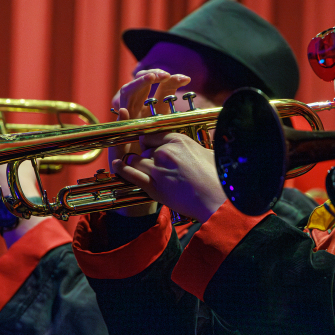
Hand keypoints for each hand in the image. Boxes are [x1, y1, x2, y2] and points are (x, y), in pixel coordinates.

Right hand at [109, 70, 190, 216]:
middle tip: (163, 74)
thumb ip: (187, 126)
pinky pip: (119, 122)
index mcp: (156, 111)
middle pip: (142, 86)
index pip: (161, 88)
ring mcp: (128, 122)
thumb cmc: (165, 164)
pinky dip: (121, 114)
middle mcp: (140, 112)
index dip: (171, 79)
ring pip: (127, 95)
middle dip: (151, 76)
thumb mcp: (177, 142)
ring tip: (147, 79)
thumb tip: (208, 112)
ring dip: (136, 86)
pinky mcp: (119, 135)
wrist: (148, 184)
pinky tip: (125, 110)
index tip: (185, 78)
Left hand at [112, 132, 226, 221]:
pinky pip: (131, 175)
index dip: (150, 142)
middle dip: (146, 155)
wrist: (216, 199)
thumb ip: (191, 148)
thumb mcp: (206, 153)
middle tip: (154, 164)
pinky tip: (117, 166)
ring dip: (136, 164)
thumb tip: (190, 149)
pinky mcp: (153, 186)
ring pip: (136, 160)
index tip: (150, 146)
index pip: (153, 135)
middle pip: (144, 148)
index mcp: (178, 140)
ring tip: (141, 168)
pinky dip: (123, 170)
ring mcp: (157, 169)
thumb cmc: (216, 178)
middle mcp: (165, 151)